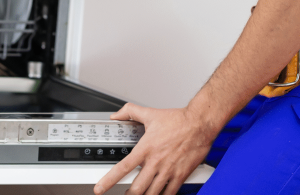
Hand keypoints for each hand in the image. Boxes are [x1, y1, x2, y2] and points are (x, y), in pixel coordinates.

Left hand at [94, 104, 216, 194]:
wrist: (199, 124)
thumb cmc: (178, 120)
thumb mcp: (150, 113)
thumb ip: (130, 112)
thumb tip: (116, 115)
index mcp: (146, 148)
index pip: (123, 167)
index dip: (109, 180)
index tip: (100, 188)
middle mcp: (156, 162)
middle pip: (137, 188)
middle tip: (124, 194)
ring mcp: (168, 171)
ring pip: (152, 193)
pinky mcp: (181, 176)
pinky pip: (169, 193)